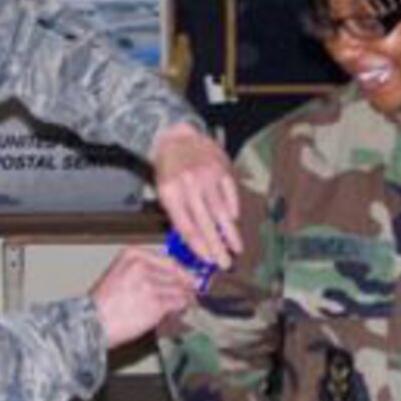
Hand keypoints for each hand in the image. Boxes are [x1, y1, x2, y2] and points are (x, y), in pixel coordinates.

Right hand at [90, 245, 199, 348]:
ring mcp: (149, 285)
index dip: (182, 272)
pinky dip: (181, 308)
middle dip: (185, 286)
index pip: (169, 260)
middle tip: (188, 294)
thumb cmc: (103, 304)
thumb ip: (147, 271)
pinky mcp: (156, 303)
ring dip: (184, 298)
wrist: (92, 324)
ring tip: (179, 306)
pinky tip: (177, 312)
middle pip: (177, 274)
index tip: (189, 279)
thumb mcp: (120, 274)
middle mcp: (141, 266)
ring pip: (180, 289)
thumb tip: (176, 276)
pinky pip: (179, 303)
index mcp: (132, 255)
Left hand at [149, 122, 240, 267]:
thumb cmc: (169, 169)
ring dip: (230, 233)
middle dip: (217, 247)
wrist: (177, 137)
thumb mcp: (164, 193)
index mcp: (171, 192)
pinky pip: (230, 193)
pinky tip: (234, 221)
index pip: (186, 227)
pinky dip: (233, 209)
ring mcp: (207, 175)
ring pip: (221, 211)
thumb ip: (179, 216)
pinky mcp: (222, 168)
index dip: (199, 246)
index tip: (207, 260)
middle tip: (225, 263)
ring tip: (236, 248)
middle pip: (206, 223)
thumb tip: (194, 244)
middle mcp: (189, 184)